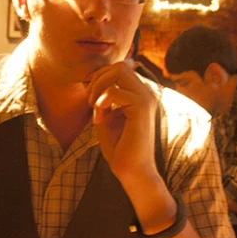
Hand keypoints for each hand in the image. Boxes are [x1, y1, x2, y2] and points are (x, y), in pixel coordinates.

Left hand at [87, 62, 158, 182]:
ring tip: (94, 106)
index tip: (91, 97)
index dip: (100, 76)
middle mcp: (145, 93)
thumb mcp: (107, 117)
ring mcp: (146, 99)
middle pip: (120, 65)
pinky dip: (101, 102)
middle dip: (98, 77)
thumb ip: (104, 98)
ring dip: (99, 86)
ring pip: (119, 71)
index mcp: (139, 95)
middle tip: (90, 100)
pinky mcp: (141, 108)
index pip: (120, 69)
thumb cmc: (119, 147)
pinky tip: (99, 119)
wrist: (132, 171)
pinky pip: (114, 91)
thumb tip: (94, 80)